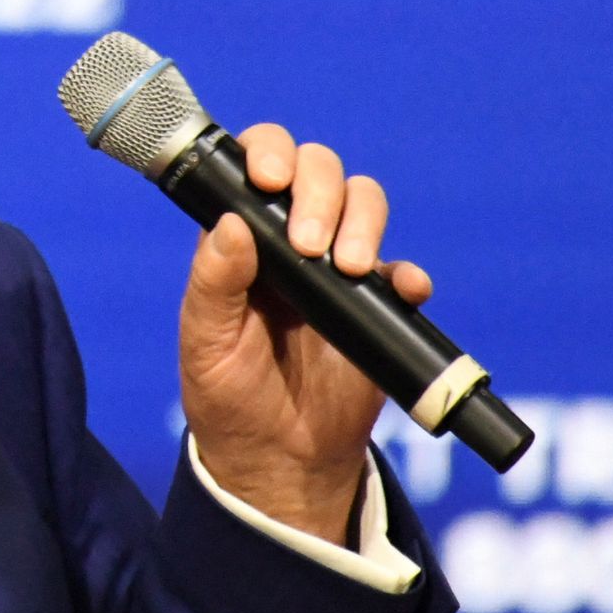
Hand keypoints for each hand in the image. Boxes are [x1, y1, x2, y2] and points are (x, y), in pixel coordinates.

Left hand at [178, 125, 432, 545]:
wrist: (280, 459)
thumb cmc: (228, 397)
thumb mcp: (205, 345)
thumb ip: (214, 285)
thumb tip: (231, 223)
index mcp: (240, 241)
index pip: (256, 168)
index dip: (268, 153)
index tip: (268, 179)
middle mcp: (289, 241)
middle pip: (318, 171)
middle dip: (320, 191)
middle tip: (309, 244)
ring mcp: (336, 269)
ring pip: (364, 204)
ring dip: (362, 221)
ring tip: (346, 269)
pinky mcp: (376, 306)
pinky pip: (401, 273)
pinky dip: (406, 273)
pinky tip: (402, 289)